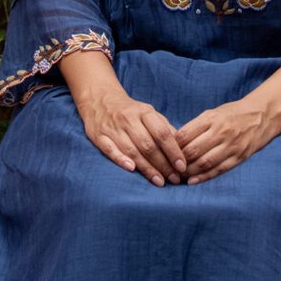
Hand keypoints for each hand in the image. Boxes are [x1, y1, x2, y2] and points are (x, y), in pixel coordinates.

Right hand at [74, 76, 188, 185]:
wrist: (99, 99)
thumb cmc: (130, 111)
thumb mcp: (149, 113)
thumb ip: (164, 128)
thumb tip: (182, 146)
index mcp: (144, 112)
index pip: (162, 133)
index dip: (173, 151)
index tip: (182, 166)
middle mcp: (128, 119)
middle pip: (148, 145)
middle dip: (163, 164)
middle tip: (174, 179)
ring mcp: (112, 128)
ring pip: (132, 150)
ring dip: (147, 168)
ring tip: (160, 182)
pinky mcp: (98, 136)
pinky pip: (110, 149)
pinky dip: (120, 159)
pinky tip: (132, 170)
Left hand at [176, 90, 280, 183]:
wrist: (262, 115)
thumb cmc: (232, 114)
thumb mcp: (213, 113)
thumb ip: (196, 126)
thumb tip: (175, 142)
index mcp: (211, 118)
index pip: (185, 134)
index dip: (171, 146)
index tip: (163, 153)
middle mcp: (221, 132)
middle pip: (193, 150)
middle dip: (178, 162)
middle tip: (167, 169)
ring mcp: (231, 145)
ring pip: (204, 162)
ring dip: (189, 172)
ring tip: (178, 176)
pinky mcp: (239, 157)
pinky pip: (219, 169)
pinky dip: (204, 177)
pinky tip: (193, 181)